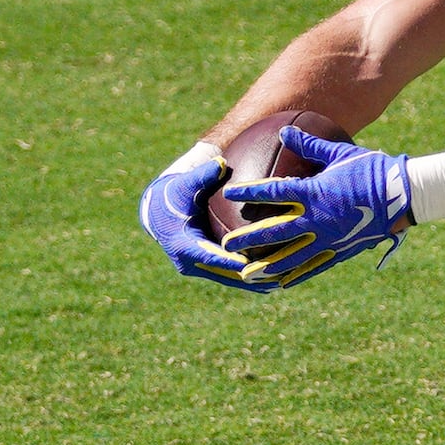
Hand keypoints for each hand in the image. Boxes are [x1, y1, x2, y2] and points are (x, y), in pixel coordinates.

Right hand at [139, 143, 277, 292]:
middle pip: (225, 275)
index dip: (231, 261)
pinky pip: (233, 277)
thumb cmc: (175, 196)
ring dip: (256, 282)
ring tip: (284, 281)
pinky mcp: (208, 270)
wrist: (160, 213)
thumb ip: (203, 175)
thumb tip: (220, 162)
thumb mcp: (185, 185)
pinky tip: (278, 279)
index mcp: (183, 245)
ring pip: (231, 280)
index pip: (210, 256)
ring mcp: (199, 269)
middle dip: (251, 277)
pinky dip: (253, 279)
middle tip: (278, 276)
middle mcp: (190, 263)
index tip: (252, 264)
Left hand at [219, 127, 410, 287]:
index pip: (273, 192)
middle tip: (227, 245)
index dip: (250, 193)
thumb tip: (286, 131)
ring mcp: (329, 237)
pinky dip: (296, 274)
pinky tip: (281, 283)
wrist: (404, 195)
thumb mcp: (340, 154)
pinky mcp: (341, 250)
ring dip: (267, 265)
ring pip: (291, 255)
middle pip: (275, 231)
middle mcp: (317, 218)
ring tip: (247, 274)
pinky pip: (314, 265)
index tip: (229, 194)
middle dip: (249, 239)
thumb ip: (310, 146)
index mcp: (315, 193)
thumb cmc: (372, 170)